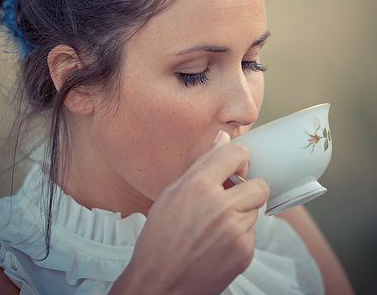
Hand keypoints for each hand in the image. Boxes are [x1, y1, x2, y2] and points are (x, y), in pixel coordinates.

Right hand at [110, 131, 268, 294]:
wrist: (159, 283)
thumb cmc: (160, 235)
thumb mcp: (172, 192)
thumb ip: (202, 164)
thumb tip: (223, 138)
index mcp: (199, 185)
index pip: (237, 153)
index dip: (237, 158)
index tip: (233, 165)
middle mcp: (221, 206)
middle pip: (258, 184)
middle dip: (248, 187)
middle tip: (231, 196)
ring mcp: (235, 231)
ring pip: (255, 210)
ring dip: (241, 213)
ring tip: (216, 224)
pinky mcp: (244, 253)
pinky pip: (252, 233)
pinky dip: (239, 235)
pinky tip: (218, 243)